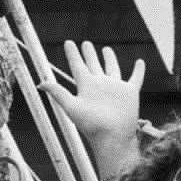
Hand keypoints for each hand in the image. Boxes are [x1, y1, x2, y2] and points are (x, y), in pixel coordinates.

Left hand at [42, 40, 143, 176]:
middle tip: (86, 43)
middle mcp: (100, 85)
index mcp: (86, 87)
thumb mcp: (72, 107)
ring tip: (106, 49)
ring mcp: (115, 88)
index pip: (77, 66)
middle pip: (93, 65)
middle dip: (89, 54)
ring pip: (112, 68)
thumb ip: (58, 93)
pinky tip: (140, 62)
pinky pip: (135, 78)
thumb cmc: (92, 125)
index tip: (68, 42)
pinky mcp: (130, 92)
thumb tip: (40, 84)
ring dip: (109, 58)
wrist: (112, 137)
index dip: (72, 54)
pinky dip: (138, 70)